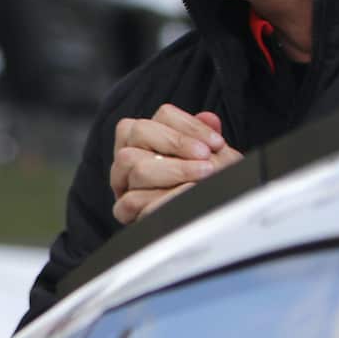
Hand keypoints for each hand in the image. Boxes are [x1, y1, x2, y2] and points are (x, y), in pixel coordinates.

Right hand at [109, 106, 243, 224]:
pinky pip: (130, 199)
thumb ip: (208, 138)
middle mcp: (131, 153)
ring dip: (171, 168)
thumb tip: (209, 118)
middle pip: (139, 130)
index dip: (190, 126)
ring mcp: (122, 180)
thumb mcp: (215, 159)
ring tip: (201, 175)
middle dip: (177, 142)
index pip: (163, 115)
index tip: (216, 143)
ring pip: (129, 160)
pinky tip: (185, 198)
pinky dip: (160, 197)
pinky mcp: (122, 209)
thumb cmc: (207, 186)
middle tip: (206, 157)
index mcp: (150, 137)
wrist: (206, 222)